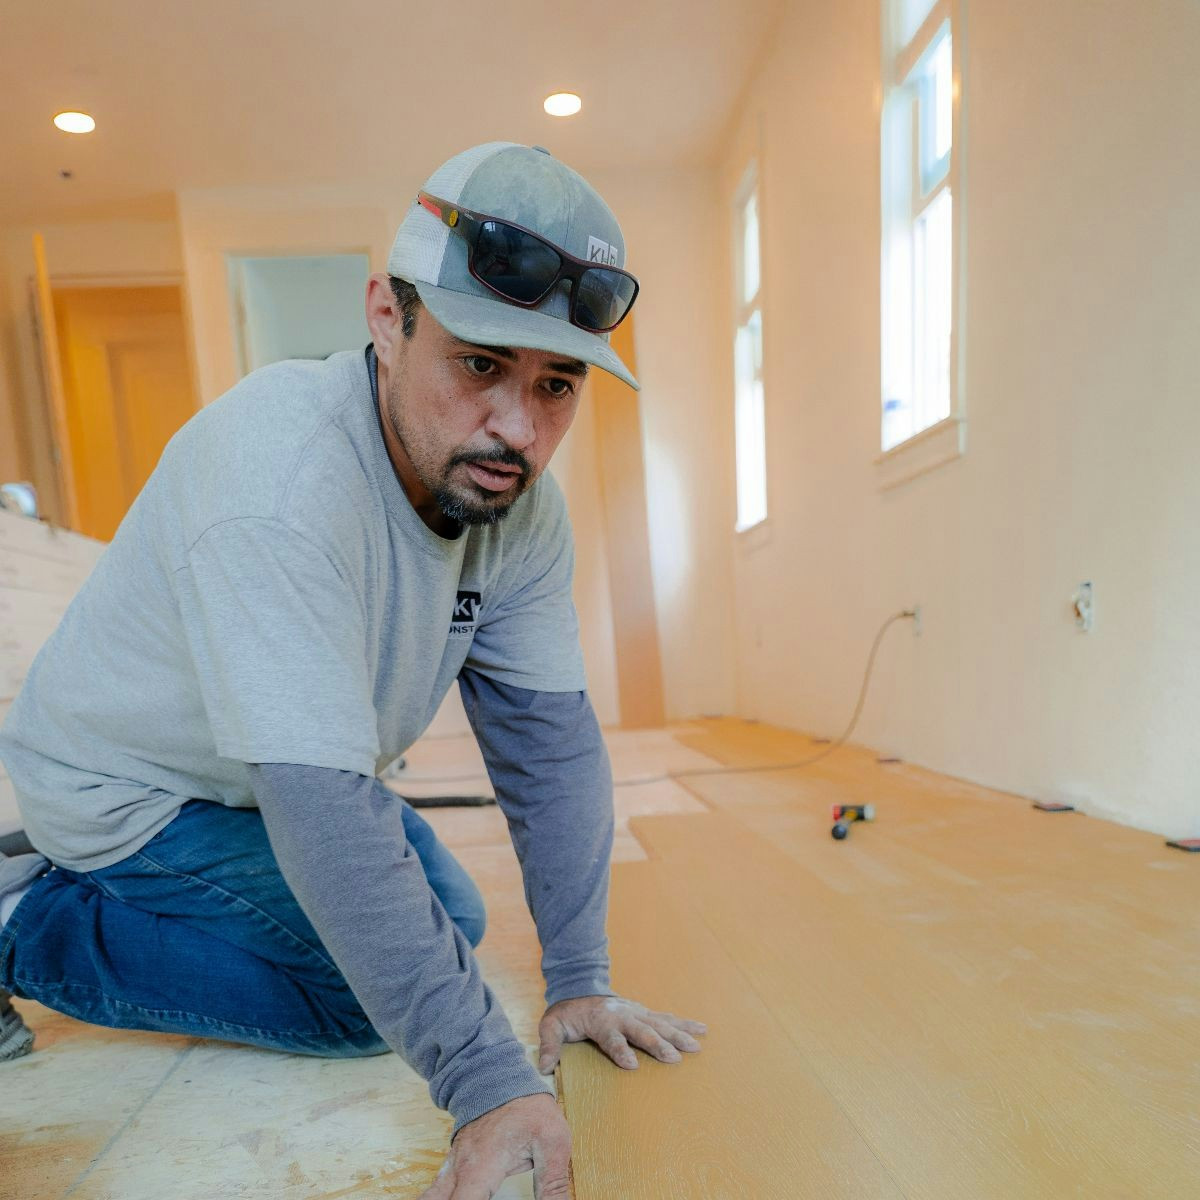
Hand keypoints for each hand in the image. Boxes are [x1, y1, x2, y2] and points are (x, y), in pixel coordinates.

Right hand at [418, 1093, 569, 1199]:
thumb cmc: (527, 1107)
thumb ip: (552, 1183)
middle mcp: (461, 1169)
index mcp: (482, 1167)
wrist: (501, 1075)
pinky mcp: (454, 1163)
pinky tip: (450, 1199)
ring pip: (432, 1195)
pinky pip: (437, 1188)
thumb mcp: (552, 1141)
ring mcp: (453, 1165)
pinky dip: (440, 1198)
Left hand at [537, 994, 706, 1073]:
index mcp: (600, 1021)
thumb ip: (549, 1044)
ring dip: (677, 1035)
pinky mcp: (644, 1013)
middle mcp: (622, 1016)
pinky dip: (684, 1023)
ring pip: (660, 1024)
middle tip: (673, 1059)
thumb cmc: (567, 1012)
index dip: (619, 1051)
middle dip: (657, 1044)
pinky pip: (667, 1018)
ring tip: (696, 1047)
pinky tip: (702, 1029)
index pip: (610, 1038)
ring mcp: (636, 1013)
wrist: (580, 986)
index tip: (631, 1065)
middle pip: (641, 1031)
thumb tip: (544, 1067)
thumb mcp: (551, 1026)